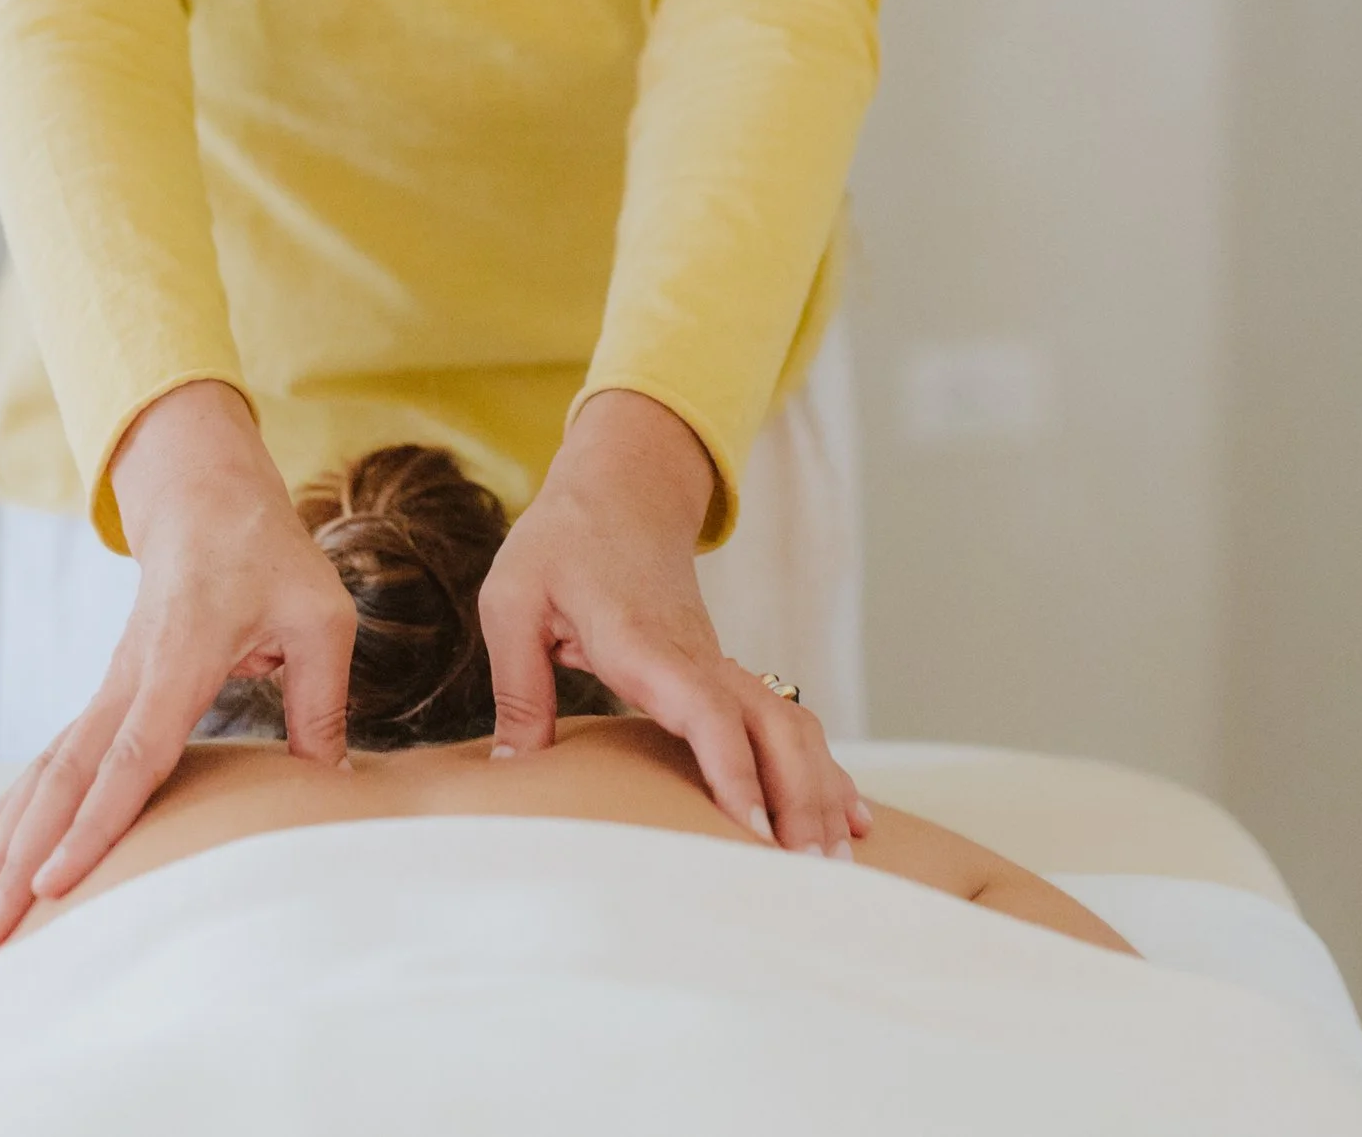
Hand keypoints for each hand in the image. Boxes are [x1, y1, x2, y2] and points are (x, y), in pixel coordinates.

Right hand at [0, 382, 355, 941]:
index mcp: (179, 659)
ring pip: (43, 777)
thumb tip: (334, 781)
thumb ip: (322, 699)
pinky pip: (47, 766)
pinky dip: (4, 815)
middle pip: (65, 780)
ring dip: (2, 847)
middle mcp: (127, 681)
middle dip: (22, 858)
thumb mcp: (319, 616)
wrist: (206, 503)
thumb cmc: (269, 560)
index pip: (132, 755)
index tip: (56, 882)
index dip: (95, 823)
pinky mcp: (102, 701)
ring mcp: (107, 691)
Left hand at [479, 390, 872, 857]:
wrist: (620, 487)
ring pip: (790, 726)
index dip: (731, 769)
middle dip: (798, 799)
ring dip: (820, 791)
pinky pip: (785, 720)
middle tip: (814, 873)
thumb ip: (518, 688)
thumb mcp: (513, 602)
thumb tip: (511, 773)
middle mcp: (697, 656)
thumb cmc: (560, 543)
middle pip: (770, 727)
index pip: (703, 709)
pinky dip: (822, 769)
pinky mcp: (725, 672)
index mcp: (643, 641)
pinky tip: (850, 815)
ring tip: (839, 863)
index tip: (752, 829)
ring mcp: (720, 664)